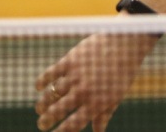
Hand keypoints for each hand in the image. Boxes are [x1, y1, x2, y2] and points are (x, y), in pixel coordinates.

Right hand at [35, 32, 156, 131]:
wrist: (127, 42)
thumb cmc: (124, 70)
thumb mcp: (117, 95)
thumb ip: (105, 114)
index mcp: (97, 103)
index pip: (72, 125)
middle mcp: (84, 92)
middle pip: (56, 112)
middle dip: (45, 121)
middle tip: (42, 124)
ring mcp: (75, 76)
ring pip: (50, 95)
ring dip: (42, 105)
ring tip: (41, 109)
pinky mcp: (70, 61)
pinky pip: (49, 74)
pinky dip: (41, 82)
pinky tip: (39, 87)